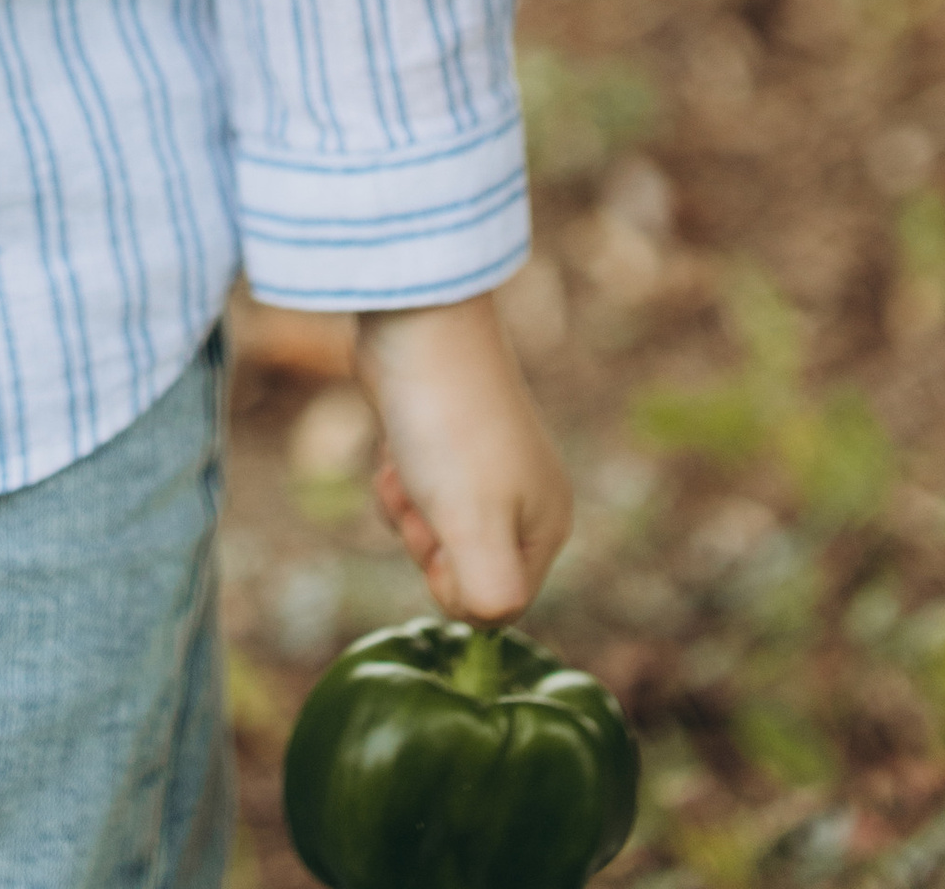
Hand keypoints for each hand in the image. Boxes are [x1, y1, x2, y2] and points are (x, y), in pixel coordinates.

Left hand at [356, 293, 568, 622]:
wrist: (418, 327)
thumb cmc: (449, 429)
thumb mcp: (474, 526)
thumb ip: (490, 595)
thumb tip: (485, 619)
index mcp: (547, 526)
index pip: (496, 605)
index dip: (453, 580)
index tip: (443, 531)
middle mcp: (524, 500)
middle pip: (458, 569)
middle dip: (424, 541)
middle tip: (422, 491)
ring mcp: (483, 469)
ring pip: (429, 533)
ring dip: (405, 507)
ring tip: (409, 460)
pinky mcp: (445, 444)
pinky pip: (414, 493)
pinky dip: (396, 477)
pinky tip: (397, 443)